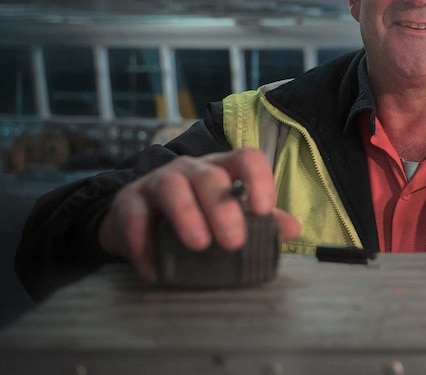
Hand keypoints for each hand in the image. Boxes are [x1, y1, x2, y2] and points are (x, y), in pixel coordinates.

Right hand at [97, 147, 300, 281]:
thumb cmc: (196, 215)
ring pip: (172, 186)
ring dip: (186, 215)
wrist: (139, 219)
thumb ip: (262, 222)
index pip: (246, 157)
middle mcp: (191, 169)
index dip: (259, 178)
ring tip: (198, 245)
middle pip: (210, 176)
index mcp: (223, 169)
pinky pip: (134, 216)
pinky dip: (143, 244)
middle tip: (234, 242)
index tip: (264, 208)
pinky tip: (155, 270)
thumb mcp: (229, 215)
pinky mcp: (128, 201)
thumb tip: (294, 229)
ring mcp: (158, 181)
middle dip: (223, 208)